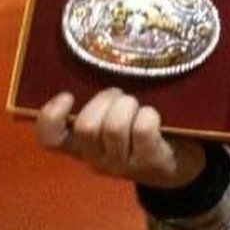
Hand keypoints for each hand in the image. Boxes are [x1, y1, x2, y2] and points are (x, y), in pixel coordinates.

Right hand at [35, 88, 205, 188]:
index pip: (51, 139)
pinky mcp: (151, 162)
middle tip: (121, 96)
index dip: (51, 116)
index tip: (68, 96)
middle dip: (105, 100)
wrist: (179, 164)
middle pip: (86, 126)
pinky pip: (143, 129)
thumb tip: (95, 65)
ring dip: (128, 106)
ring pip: (114, 127)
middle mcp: (97, 159)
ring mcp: (123, 165)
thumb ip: (98, 106)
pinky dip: (149, 115)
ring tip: (137, 106)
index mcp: (81, 147)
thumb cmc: (139, 134)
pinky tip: (153, 116)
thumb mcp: (111, 124)